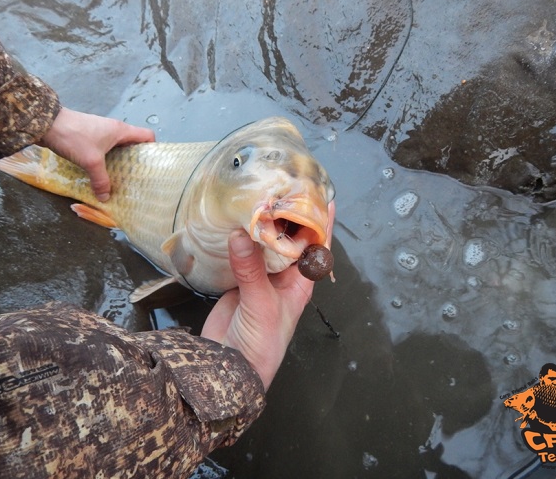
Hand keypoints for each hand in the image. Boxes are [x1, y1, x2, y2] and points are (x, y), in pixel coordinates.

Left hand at [39, 107, 154, 200]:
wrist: (46, 124)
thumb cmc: (74, 137)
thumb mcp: (91, 162)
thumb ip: (101, 180)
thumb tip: (106, 197)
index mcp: (121, 131)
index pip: (147, 136)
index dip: (152, 149)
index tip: (151, 164)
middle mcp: (114, 130)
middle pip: (133, 144)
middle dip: (135, 160)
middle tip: (136, 177)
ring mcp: (101, 132)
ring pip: (118, 148)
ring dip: (120, 161)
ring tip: (120, 178)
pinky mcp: (90, 136)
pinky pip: (105, 149)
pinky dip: (106, 160)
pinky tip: (102, 172)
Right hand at [202, 201, 334, 389]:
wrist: (230, 367)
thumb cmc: (262, 343)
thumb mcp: (263, 305)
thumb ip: (252, 270)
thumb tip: (241, 234)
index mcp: (300, 283)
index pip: (316, 248)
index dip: (321, 224)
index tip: (325, 198)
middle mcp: (282, 277)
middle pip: (288, 242)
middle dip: (287, 218)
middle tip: (283, 188)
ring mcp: (258, 278)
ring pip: (263, 245)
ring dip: (261, 226)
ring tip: (258, 198)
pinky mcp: (236, 281)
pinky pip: (239, 255)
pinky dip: (237, 240)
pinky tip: (233, 222)